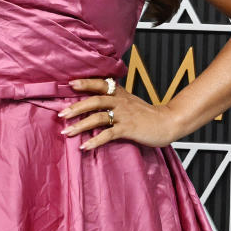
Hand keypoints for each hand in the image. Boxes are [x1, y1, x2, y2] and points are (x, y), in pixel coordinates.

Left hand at [57, 78, 180, 150]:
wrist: (168, 122)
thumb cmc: (148, 115)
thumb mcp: (131, 102)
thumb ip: (115, 100)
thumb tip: (96, 104)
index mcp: (121, 94)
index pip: (101, 84)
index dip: (85, 83)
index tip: (70, 84)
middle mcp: (121, 102)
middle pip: (95, 100)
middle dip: (76, 107)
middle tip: (61, 115)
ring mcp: (125, 115)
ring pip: (98, 117)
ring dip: (80, 125)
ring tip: (67, 132)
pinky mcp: (128, 129)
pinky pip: (108, 135)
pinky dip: (95, 140)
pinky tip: (85, 147)